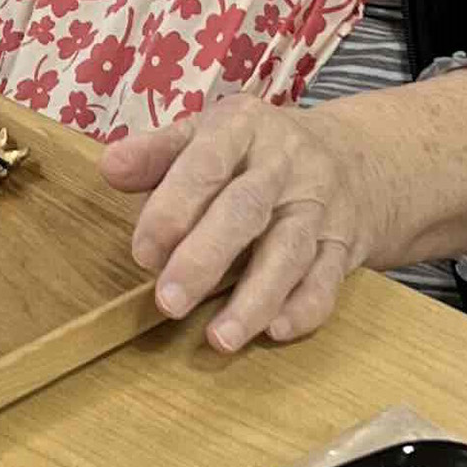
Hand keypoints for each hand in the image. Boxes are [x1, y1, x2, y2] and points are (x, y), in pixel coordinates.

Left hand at [103, 95, 395, 352]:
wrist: (356, 158)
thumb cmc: (256, 152)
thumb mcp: (208, 134)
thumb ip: (158, 153)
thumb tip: (109, 168)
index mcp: (243, 127)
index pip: (206, 165)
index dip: (173, 209)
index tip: (143, 253)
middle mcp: (285, 165)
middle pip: (246, 210)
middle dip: (205, 259)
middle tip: (168, 302)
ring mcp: (319, 206)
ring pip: (290, 252)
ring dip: (255, 298)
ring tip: (219, 339)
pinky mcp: (344, 245)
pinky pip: (329, 279)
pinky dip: (304, 308)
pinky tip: (275, 332)